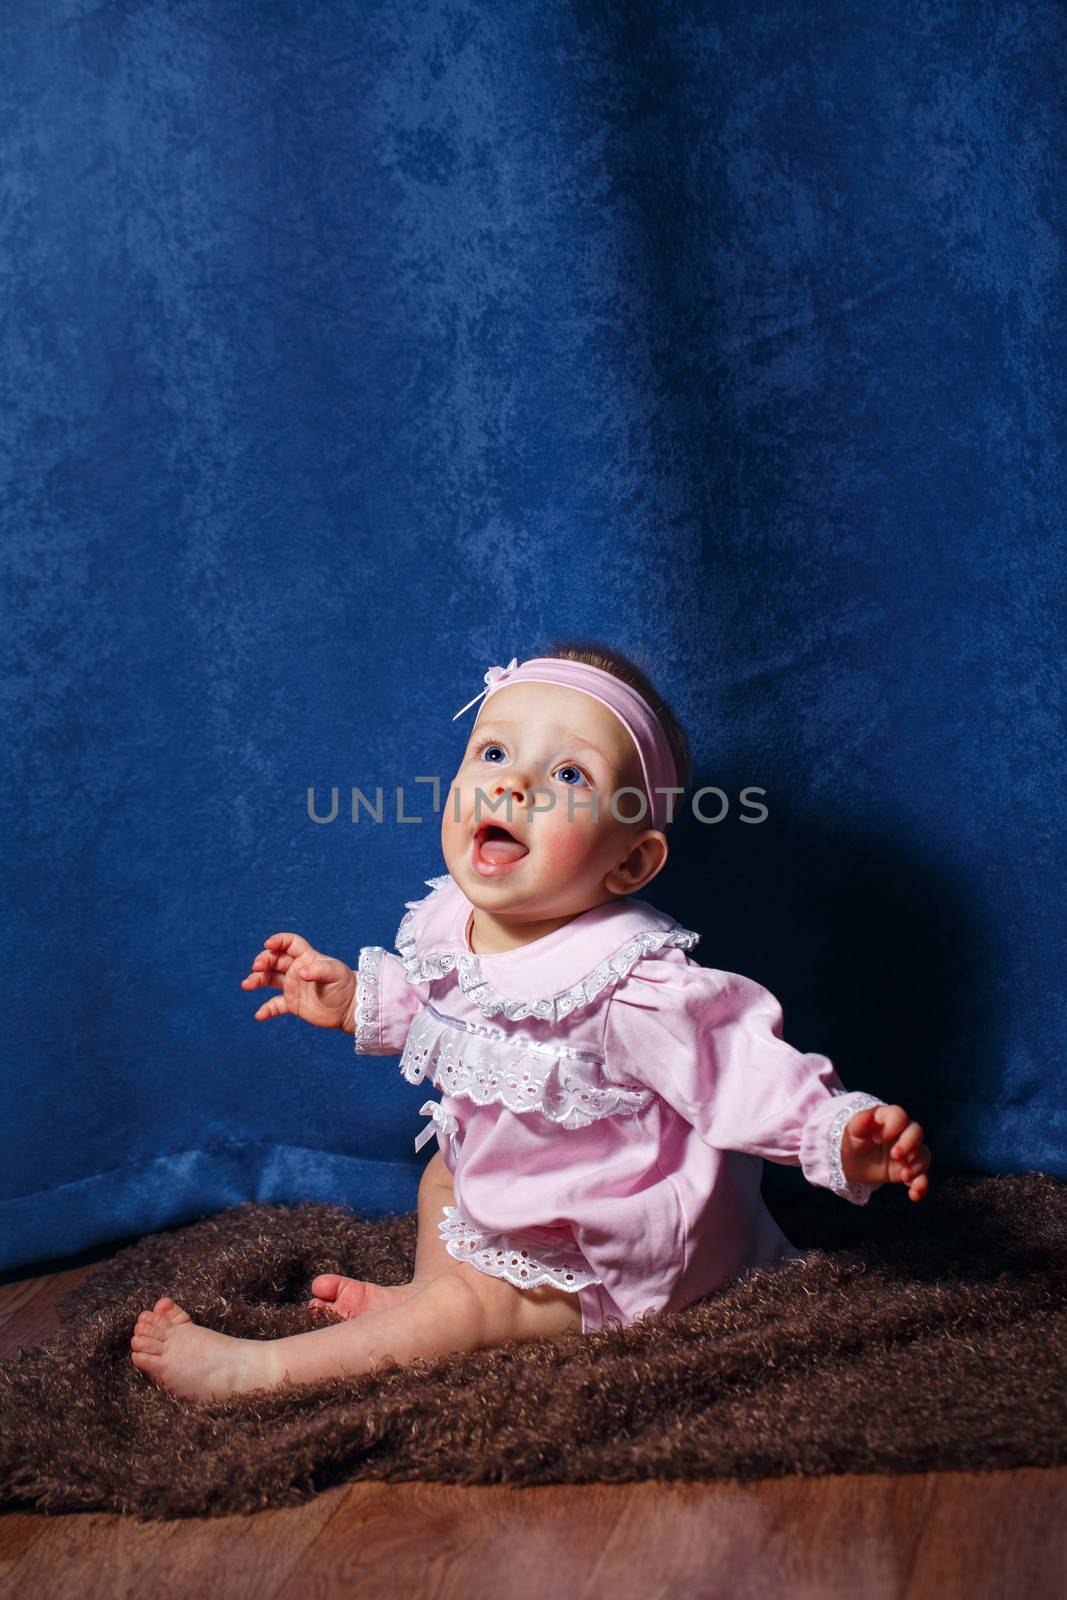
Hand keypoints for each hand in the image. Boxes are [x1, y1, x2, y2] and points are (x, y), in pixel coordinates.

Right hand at [241, 932, 356, 1030]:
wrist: (349, 1008)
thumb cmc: (344, 985)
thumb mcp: (335, 974)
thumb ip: (318, 970)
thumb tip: (300, 972)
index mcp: (307, 957)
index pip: (289, 943)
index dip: (278, 940)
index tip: (269, 944)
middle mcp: (296, 969)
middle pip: (274, 960)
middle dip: (263, 960)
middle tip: (257, 967)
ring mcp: (293, 986)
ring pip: (269, 979)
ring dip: (256, 980)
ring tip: (246, 985)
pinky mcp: (292, 1004)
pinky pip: (275, 1005)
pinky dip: (266, 1010)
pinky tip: (260, 1015)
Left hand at [841, 1104, 931, 1200]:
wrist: (850, 1162)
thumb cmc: (851, 1141)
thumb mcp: (852, 1132)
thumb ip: (860, 1122)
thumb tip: (869, 1115)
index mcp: (887, 1119)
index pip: (899, 1115)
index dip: (892, 1126)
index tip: (876, 1139)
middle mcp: (901, 1133)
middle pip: (917, 1132)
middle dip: (909, 1144)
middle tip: (895, 1155)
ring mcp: (907, 1152)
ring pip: (923, 1154)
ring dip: (917, 1166)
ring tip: (904, 1176)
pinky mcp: (908, 1170)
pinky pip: (922, 1176)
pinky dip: (921, 1185)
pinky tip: (914, 1195)